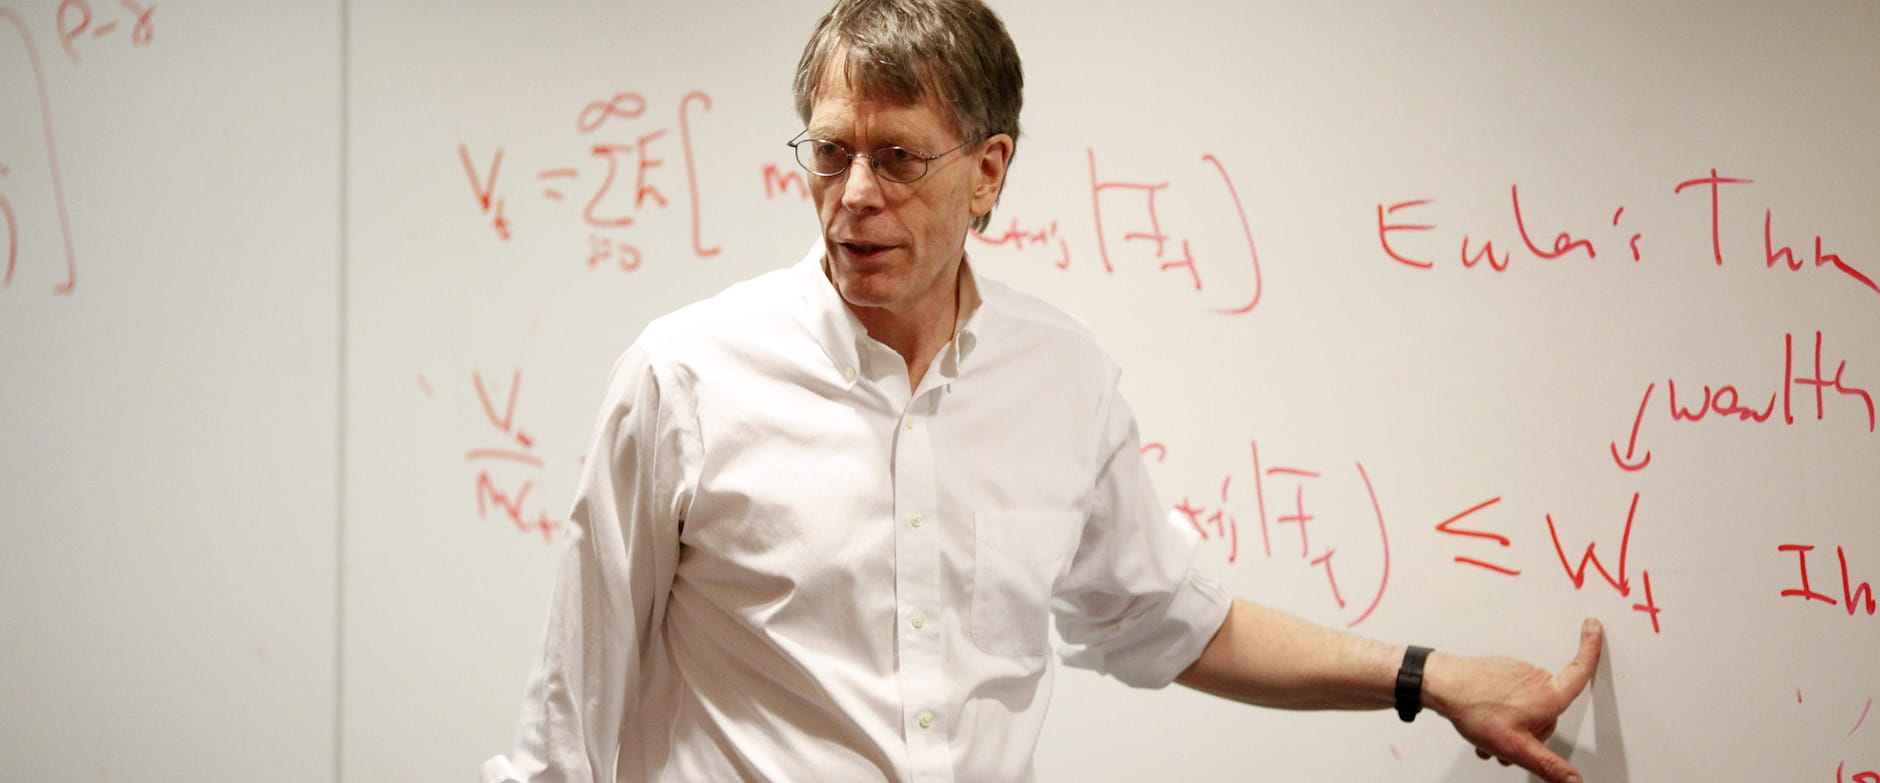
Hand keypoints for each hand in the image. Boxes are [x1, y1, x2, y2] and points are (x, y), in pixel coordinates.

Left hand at [1424, 618, 1603, 782]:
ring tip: (1491, 734)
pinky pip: (1511, 697)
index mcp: (1547, 695)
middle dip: (1533, 730)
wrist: (1442, 686)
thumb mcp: (1516, 747)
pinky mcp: (1499, 671)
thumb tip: (1573, 780)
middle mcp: (1535, 678)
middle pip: (1549, 711)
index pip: (1579, 671)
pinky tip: (1485, 721)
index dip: (1592, 651)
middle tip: (1510, 742)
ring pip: (1528, 706)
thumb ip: (1548, 766)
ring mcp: (1515, 672)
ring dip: (1514, 724)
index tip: (1595, 628)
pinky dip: (1502, 711)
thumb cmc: (1475, 709)